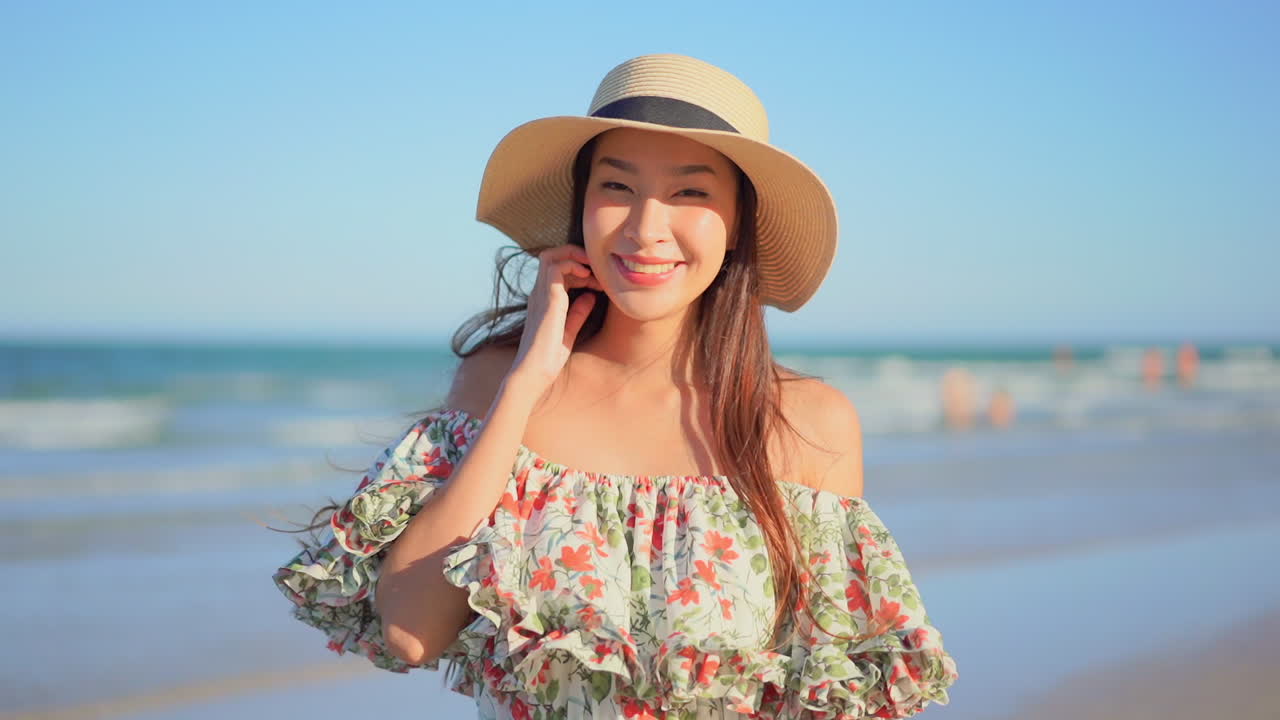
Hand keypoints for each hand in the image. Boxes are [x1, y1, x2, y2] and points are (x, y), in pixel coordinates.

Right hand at [509, 243, 603, 391]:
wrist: (534, 373)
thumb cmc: (548, 357)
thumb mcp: (569, 332)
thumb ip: (578, 313)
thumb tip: (591, 297)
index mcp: (543, 300)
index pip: (556, 269)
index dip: (579, 269)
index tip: (598, 283)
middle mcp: (539, 293)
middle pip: (551, 256)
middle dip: (576, 255)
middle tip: (598, 270)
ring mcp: (541, 294)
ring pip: (551, 256)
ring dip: (575, 257)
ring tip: (593, 271)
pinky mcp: (548, 299)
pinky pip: (557, 267)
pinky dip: (574, 265)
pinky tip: (588, 277)